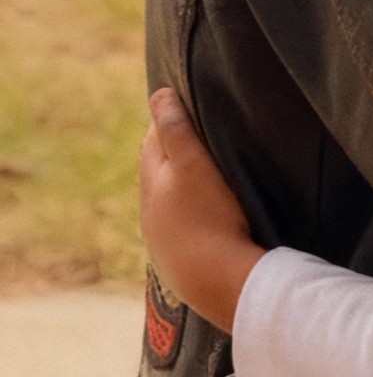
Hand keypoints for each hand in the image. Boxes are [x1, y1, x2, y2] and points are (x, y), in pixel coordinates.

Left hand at [138, 88, 264, 332]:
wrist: (219, 282)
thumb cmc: (209, 217)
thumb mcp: (194, 164)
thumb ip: (176, 129)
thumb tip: (160, 94)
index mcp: (152, 183)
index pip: (154, 140)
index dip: (170, 122)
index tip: (192, 109)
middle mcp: (150, 212)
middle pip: (159, 172)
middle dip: (175, 153)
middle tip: (203, 137)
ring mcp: (163, 241)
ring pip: (169, 203)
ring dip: (184, 188)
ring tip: (210, 178)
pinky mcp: (179, 263)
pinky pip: (182, 231)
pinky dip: (193, 218)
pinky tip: (210, 220)